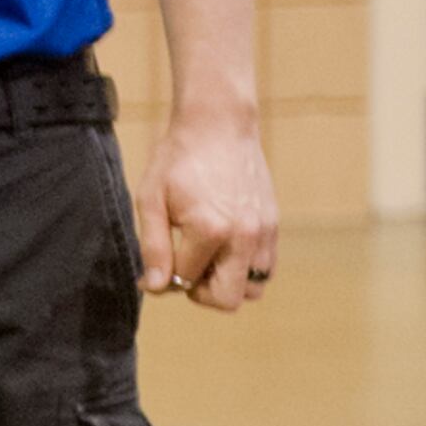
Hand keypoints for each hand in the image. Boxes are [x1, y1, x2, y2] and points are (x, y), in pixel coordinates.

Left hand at [136, 110, 278, 309]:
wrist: (219, 125)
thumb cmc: (179, 159)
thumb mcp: (151, 201)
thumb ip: (153, 248)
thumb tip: (155, 288)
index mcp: (210, 230)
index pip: (184, 282)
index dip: (163, 281)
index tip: (153, 269)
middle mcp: (244, 236)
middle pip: (228, 300)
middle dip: (201, 293)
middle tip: (184, 268)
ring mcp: (264, 232)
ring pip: (253, 290)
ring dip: (226, 284)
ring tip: (205, 259)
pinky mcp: (274, 226)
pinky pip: (266, 269)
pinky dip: (245, 270)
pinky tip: (223, 248)